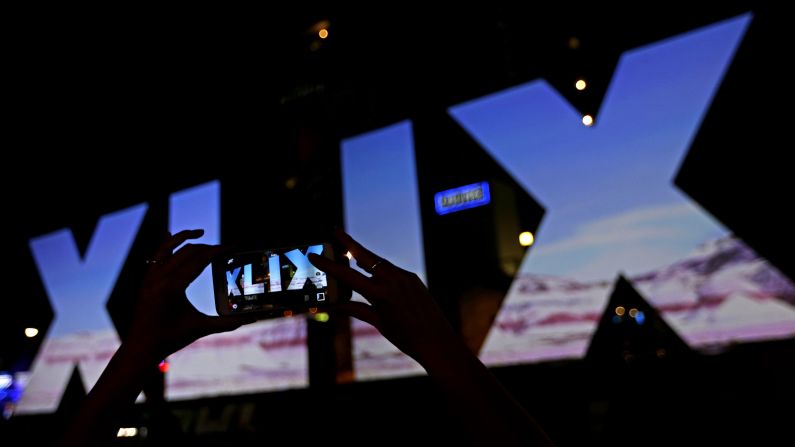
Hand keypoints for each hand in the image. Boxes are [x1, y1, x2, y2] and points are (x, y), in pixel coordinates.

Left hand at [128, 229, 251, 360]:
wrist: (141, 348)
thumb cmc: (170, 339)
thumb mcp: (200, 328)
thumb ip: (226, 323)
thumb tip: (249, 320)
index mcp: (172, 286)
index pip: (200, 259)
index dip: (218, 250)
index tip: (232, 246)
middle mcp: (159, 277)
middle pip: (188, 251)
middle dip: (208, 247)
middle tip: (225, 249)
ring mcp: (150, 277)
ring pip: (168, 247)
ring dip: (184, 237)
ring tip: (200, 232)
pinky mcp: (147, 280)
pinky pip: (156, 255)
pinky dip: (166, 244)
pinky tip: (172, 235)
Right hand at [308, 228, 461, 365]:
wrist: (438, 342)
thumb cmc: (407, 337)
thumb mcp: (379, 323)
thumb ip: (356, 310)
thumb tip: (335, 305)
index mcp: (381, 294)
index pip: (348, 276)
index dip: (328, 265)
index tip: (314, 255)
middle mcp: (393, 280)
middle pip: (365, 256)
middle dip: (349, 242)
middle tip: (335, 230)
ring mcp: (405, 277)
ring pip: (379, 262)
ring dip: (363, 256)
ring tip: (348, 252)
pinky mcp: (413, 279)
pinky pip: (392, 270)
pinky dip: (379, 269)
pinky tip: (372, 273)